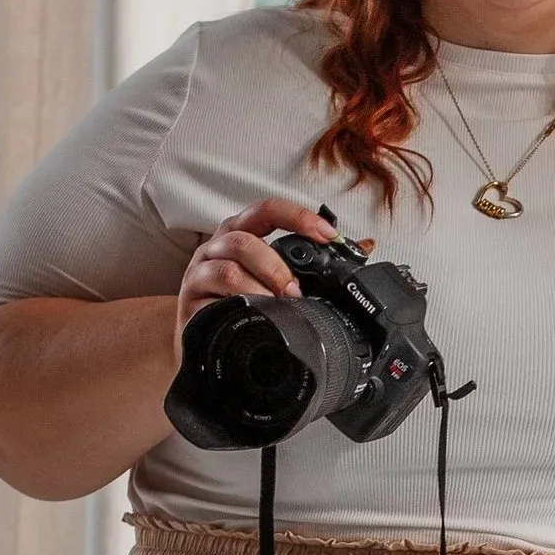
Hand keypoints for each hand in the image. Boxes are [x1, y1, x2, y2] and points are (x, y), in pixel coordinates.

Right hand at [175, 196, 336, 355]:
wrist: (205, 344)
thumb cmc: (243, 305)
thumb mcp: (277, 279)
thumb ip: (314, 263)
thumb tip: (364, 246)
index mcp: (243, 233)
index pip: (268, 209)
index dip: (299, 216)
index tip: (328, 235)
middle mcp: (219, 245)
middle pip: (245, 236)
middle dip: (276, 264)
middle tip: (295, 290)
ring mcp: (202, 268)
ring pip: (229, 261)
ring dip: (260, 282)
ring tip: (277, 303)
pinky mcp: (189, 294)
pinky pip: (215, 285)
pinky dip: (239, 296)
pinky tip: (253, 310)